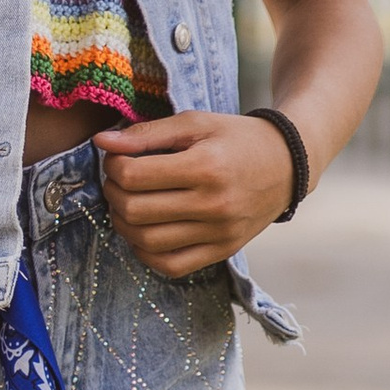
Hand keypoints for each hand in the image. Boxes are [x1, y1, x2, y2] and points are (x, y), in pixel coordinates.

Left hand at [97, 111, 292, 276]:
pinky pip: (170, 265)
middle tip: (118, 182)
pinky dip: (146, 253)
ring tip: (127, 204)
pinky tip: (144, 232)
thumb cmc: (237, 138)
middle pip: (135, 211)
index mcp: (205, 166)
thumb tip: (101, 142)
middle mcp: (213, 204)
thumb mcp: (196, 123)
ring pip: (147, 242)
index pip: (134, 175)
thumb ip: (148, 133)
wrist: (288, 164)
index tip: (117, 158)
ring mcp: (219, 233)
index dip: (113, 166)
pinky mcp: (222, 251)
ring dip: (123, 223)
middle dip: (113, 194)